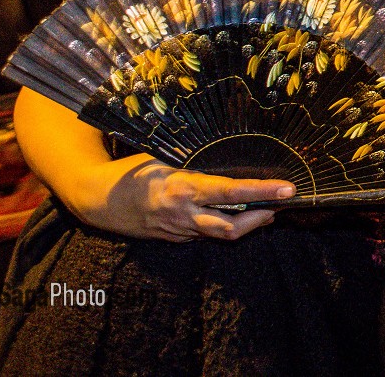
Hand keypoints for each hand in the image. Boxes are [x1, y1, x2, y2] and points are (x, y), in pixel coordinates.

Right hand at [76, 154, 293, 241]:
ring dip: (248, 224)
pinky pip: (207, 234)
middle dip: (262, 218)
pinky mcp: (175, 238)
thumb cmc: (131, 171)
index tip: (287, 190)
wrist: (97, 201)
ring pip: (222, 234)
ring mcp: (179, 230)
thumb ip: (193, 157)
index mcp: (182, 189)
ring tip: (268, 209)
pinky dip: (227, 225)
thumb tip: (225, 145)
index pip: (231, 192)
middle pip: (233, 228)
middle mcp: (184, 215)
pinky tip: (239, 214)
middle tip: (282, 204)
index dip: (262, 192)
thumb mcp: (163, 156)